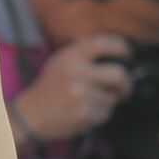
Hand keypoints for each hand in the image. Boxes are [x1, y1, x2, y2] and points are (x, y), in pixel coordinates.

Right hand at [15, 36, 134, 142]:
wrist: (31, 115)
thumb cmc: (50, 88)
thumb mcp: (61, 62)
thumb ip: (85, 55)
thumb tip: (119, 56)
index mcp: (71, 56)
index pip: (104, 44)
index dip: (121, 47)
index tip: (128, 55)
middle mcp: (77, 72)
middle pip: (119, 74)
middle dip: (126, 84)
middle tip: (124, 89)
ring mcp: (81, 94)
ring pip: (113, 98)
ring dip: (107, 102)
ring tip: (90, 103)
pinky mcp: (84, 113)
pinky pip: (105, 113)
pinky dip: (100, 115)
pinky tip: (85, 113)